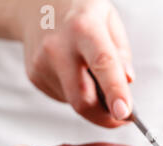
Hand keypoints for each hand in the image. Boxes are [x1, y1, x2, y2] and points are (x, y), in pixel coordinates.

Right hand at [18, 0, 132, 126]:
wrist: (35, 6)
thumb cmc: (80, 14)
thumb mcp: (109, 20)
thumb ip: (122, 52)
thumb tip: (128, 81)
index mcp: (84, 28)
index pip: (102, 64)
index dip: (115, 92)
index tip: (124, 113)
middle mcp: (59, 47)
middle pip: (83, 99)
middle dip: (106, 118)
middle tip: (121, 117)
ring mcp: (42, 64)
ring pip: (75, 102)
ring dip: (92, 100)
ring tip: (91, 74)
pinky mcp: (35, 77)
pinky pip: (65, 98)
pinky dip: (77, 94)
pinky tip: (74, 72)